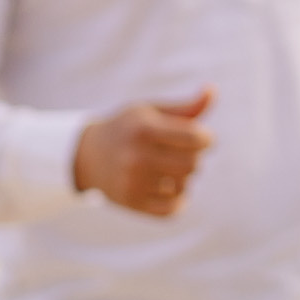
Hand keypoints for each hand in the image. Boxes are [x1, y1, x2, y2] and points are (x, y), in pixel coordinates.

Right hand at [74, 90, 214, 216]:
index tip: (200, 138)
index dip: (206, 138)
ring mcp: (132, 182)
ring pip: (184, 186)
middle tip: (182, 153)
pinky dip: (178, 200)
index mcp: (144, 128)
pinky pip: (172, 209)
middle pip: (192, 164)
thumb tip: (212, 90)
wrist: (88, 156)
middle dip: (195, 158)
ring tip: (170, 168)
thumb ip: (185, 108)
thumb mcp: (151, 111)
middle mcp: (136, 156)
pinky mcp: (131, 202)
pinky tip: (171, 188)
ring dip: (184, 178)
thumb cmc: (128, 128)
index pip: (195, 138)